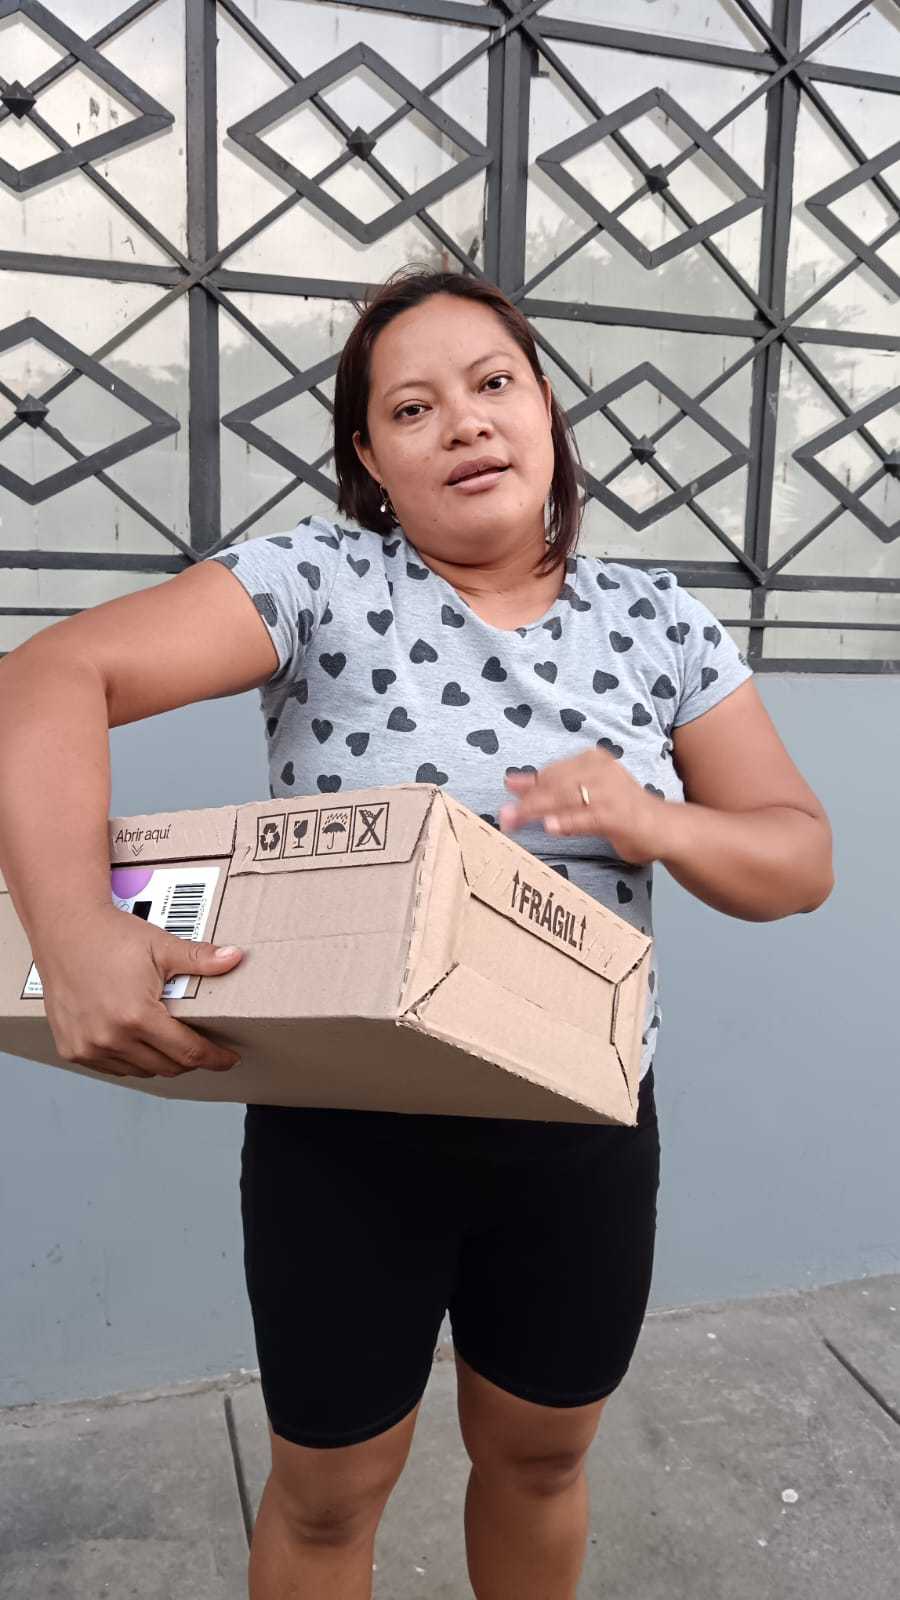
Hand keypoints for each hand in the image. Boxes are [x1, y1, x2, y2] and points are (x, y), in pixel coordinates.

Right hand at [33, 906, 243, 1079]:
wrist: (64, 929)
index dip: (214, 1058)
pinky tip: (141, 1043)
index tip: (229, 1058)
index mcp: (136, 1016)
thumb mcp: (162, 946)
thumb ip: (200, 958)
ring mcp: (88, 1047)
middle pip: (167, 1066)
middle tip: (204, 1047)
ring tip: (173, 1044)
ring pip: (141, 1070)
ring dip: (161, 1061)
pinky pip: (113, 1067)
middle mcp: (110, 1038)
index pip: (188, 1052)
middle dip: (191, 1060)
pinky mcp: (72, 1049)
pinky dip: (132, 1060)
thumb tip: (236, 958)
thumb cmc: (111, 935)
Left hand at [498, 747, 670, 866]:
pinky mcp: (619, 815)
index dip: (529, 783)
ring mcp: (611, 792)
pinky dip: (568, 822)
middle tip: (504, 816)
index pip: (554, 771)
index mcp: (593, 760)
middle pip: (556, 784)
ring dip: (538, 811)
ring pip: (566, 799)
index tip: (507, 790)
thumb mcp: (584, 794)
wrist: (663, 828)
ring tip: (515, 821)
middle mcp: (602, 771)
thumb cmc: (620, 810)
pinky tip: (550, 827)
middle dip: (528, 801)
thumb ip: (551, 789)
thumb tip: (512, 783)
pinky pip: (587, 818)